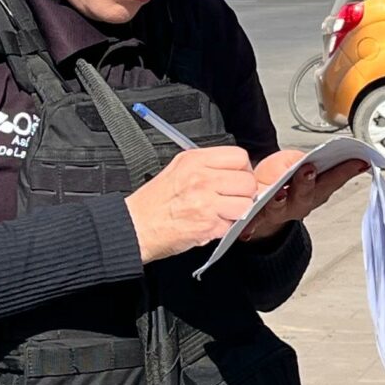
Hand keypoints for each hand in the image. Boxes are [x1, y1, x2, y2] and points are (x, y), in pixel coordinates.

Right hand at [125, 146, 257, 262]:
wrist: (136, 226)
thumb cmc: (155, 201)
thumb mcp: (178, 168)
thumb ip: (207, 165)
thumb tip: (236, 170)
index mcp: (195, 161)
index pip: (239, 157)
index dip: (242, 169)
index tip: (236, 178)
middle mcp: (202, 179)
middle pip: (248, 182)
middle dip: (243, 193)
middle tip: (229, 198)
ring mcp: (206, 202)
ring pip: (246, 204)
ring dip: (237, 212)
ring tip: (219, 212)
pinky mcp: (209, 225)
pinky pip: (233, 225)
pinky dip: (225, 227)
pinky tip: (209, 223)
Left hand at [242, 148, 369, 240]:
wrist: (260, 204)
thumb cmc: (280, 181)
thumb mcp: (292, 163)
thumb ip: (298, 160)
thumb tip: (306, 161)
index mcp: (316, 188)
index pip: (334, 177)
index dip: (347, 170)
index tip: (358, 162)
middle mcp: (302, 203)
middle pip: (308, 193)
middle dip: (309, 182)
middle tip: (309, 170)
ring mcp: (281, 211)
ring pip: (282, 207)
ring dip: (281, 201)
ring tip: (278, 194)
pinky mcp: (260, 217)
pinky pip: (255, 222)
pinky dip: (251, 226)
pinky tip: (246, 231)